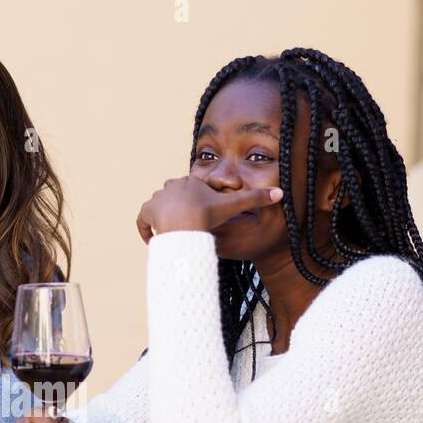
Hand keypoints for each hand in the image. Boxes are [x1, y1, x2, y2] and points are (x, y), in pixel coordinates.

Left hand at [136, 177, 282, 243]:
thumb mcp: (234, 206)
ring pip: (159, 207)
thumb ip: (255, 199)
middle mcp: (172, 186)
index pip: (193, 188)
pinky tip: (154, 240)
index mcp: (192, 181)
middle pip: (176, 196)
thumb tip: (280, 193)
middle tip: (187, 226)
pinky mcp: (146, 212)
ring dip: (163, 219)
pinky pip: (143, 220)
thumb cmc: (208, 215)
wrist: (185, 225)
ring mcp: (158, 198)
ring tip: (172, 233)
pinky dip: (146, 230)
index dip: (198, 201)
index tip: (201, 214)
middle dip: (180, 208)